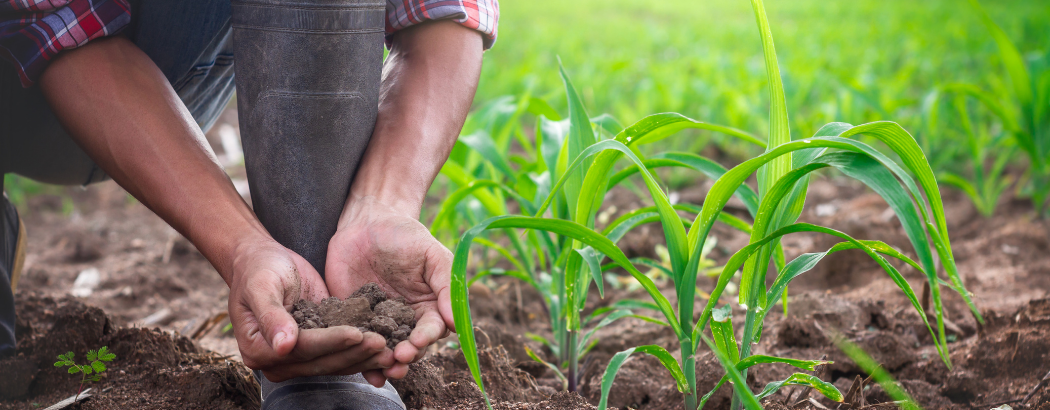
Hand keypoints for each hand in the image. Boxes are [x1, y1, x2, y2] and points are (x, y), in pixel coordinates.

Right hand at [227, 238, 393, 383]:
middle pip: (322, 361)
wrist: (263, 261)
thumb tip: (284, 346)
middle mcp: (279, 361)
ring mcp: (298, 358)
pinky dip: (362, 351)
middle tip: (383, 343)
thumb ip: (271, 315)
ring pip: (335, 363)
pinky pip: (340, 354)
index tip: (356, 333)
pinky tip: (385, 346)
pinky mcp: (316, 348)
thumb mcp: (261, 286)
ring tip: (389, 349)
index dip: (330, 342)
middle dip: (354, 353)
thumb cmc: (259, 269)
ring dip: (363, 357)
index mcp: (259, 349)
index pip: (302, 349)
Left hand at [325, 197, 454, 379]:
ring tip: (383, 371)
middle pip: (410, 347)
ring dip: (385, 364)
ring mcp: (379, 323)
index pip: (432, 329)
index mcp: (428, 306)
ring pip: (385, 351)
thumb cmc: (405, 235)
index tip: (418, 342)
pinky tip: (364, 373)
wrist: (366, 222)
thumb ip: (446, 284)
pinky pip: (357, 344)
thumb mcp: (432, 254)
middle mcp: (405, 320)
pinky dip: (360, 360)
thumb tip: (455, 322)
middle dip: (406, 356)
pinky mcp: (353, 321)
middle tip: (399, 359)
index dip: (426, 338)